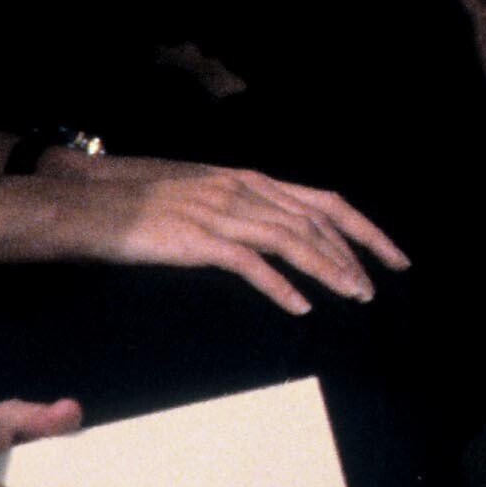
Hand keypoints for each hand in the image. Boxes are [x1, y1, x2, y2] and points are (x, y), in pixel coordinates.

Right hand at [34, 151, 408, 315]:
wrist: (93, 205)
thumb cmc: (147, 207)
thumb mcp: (208, 199)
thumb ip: (246, 210)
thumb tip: (283, 236)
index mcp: (251, 180)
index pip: (324, 202)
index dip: (363, 229)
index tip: (392, 256)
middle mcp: (244, 190)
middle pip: (316, 221)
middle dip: (354, 254)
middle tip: (376, 287)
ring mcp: (222, 213)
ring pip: (292, 240)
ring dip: (328, 269)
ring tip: (353, 294)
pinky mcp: (198, 239)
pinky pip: (249, 262)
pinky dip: (280, 284)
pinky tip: (299, 306)